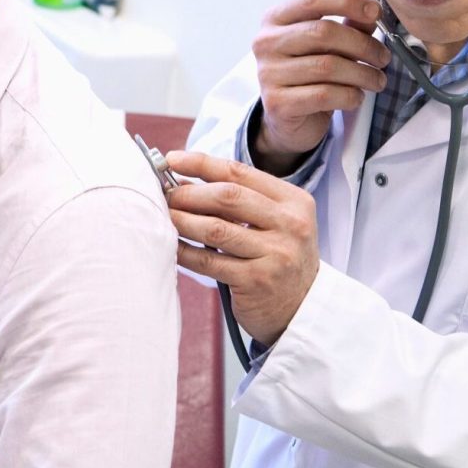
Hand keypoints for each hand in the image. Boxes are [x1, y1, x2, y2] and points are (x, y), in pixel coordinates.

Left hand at [165, 151, 318, 346]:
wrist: (302, 308)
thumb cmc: (279, 259)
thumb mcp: (274, 222)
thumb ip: (239, 201)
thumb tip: (182, 181)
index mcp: (294, 202)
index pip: (240, 172)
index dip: (201, 163)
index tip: (172, 159)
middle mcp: (289, 225)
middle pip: (227, 196)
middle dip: (189, 193)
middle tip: (165, 195)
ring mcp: (275, 254)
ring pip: (215, 229)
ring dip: (183, 221)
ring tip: (166, 217)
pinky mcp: (256, 281)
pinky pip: (210, 262)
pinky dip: (186, 252)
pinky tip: (173, 246)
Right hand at [252, 0, 388, 174]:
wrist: (286, 119)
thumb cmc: (308, 75)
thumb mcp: (327, 45)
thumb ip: (347, 26)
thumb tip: (372, 15)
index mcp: (276, 19)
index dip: (348, 2)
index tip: (376, 13)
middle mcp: (266, 43)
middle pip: (323, 33)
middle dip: (363, 45)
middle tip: (383, 57)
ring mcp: (269, 74)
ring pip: (327, 67)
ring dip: (362, 74)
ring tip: (377, 80)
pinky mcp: (278, 103)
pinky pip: (324, 95)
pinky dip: (350, 96)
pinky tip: (356, 97)